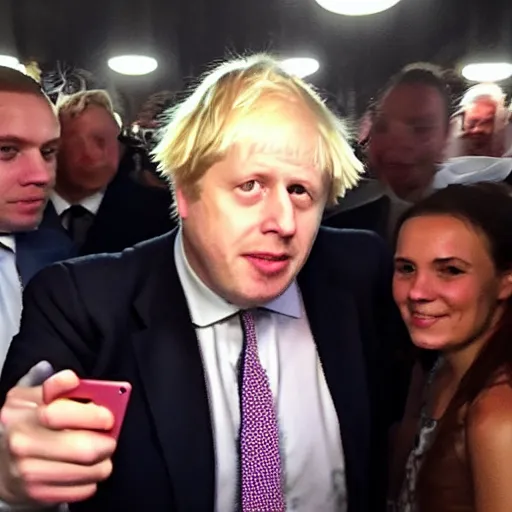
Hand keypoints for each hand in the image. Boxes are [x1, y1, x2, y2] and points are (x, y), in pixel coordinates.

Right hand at [0, 363, 115, 505]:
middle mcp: (22, 442)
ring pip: (85, 470)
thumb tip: (72, 380)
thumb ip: (56, 386)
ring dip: (103, 462)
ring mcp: (27, 471)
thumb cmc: (28, 423)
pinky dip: (92, 479)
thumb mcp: (34, 397)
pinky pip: (80, 489)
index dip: (90, 414)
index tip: (108, 415)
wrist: (1, 462)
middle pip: (80, 447)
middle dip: (106, 442)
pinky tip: (89, 469)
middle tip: (112, 437)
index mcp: (22, 411)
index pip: (59, 413)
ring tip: (104, 453)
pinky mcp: (37, 493)